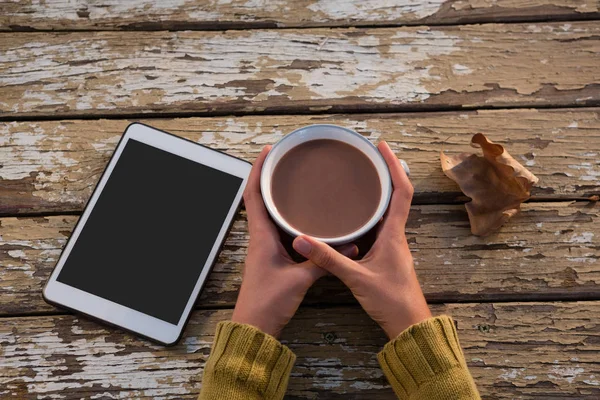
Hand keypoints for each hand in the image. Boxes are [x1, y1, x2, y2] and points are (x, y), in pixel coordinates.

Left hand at [232, 146, 356, 337]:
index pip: (253, 194)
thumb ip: (324, 261)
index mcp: (260, 236)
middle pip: (260, 199)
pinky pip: (279, 230)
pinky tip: (305, 217)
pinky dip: (289, 219)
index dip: (258, 170)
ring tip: (298, 182)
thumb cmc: (268, 302)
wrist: (255, 326)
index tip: (268, 151)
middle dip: (271, 178)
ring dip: (279, 198)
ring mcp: (265, 247)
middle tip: (288, 161)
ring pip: (270, 214)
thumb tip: (350, 246)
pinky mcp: (272, 257)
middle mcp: (260, 237)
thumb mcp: (299, 279)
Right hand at [292, 141, 430, 338]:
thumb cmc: (391, 301)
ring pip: (387, 211)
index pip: (401, 192)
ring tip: (359, 177)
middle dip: (384, 173)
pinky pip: (380, 226)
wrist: (408, 325)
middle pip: (396, 195)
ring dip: (378, 192)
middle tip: (366, 157)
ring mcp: (392, 245)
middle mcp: (396, 235)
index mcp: (394, 235)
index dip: (394, 167)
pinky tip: (354, 214)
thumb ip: (327, 258)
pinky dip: (371, 213)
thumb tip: (301, 239)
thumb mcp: (355, 278)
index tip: (382, 148)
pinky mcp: (387, 255)